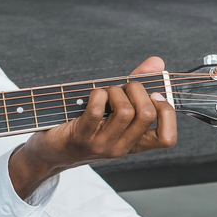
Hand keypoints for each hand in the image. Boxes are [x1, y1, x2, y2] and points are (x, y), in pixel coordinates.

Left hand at [8, 58, 177, 200]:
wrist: (49, 153)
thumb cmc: (84, 126)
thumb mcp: (113, 112)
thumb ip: (137, 88)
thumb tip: (158, 63)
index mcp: (133, 144)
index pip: (167, 139)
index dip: (167, 113)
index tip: (154, 96)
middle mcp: (121, 147)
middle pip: (147, 115)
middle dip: (137, 89)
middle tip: (123, 88)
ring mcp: (101, 144)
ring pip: (125, 111)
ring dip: (115, 91)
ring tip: (105, 92)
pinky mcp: (81, 137)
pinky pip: (97, 110)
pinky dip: (97, 94)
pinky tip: (92, 95)